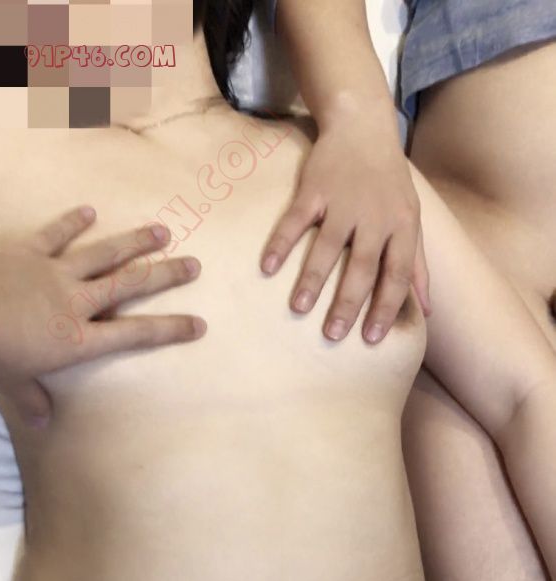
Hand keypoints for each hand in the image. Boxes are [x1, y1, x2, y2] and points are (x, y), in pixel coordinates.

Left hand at [0, 206, 205, 426]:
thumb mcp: (10, 383)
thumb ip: (31, 400)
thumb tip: (43, 423)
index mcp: (77, 340)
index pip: (134, 335)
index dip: (169, 329)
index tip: (198, 324)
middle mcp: (75, 303)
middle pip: (129, 285)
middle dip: (164, 275)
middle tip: (194, 265)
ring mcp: (53, 273)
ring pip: (103, 254)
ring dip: (134, 242)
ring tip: (161, 231)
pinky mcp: (27, 252)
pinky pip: (54, 235)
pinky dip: (71, 222)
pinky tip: (89, 211)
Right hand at [260, 115, 430, 342]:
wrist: (363, 126)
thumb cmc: (389, 183)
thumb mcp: (410, 220)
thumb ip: (417, 265)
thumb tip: (428, 309)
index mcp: (402, 226)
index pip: (397, 274)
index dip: (385, 308)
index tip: (371, 339)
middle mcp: (375, 215)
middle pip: (362, 266)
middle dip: (347, 303)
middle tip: (333, 335)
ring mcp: (343, 201)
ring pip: (328, 247)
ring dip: (312, 279)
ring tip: (299, 309)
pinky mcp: (314, 188)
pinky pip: (296, 220)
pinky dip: (281, 243)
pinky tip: (268, 268)